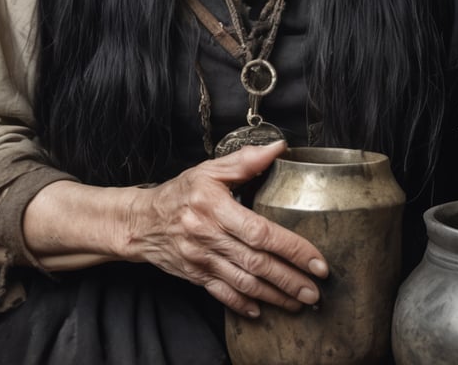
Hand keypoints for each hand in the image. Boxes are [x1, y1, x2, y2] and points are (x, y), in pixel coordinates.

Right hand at [116, 141, 327, 317]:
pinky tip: (262, 311)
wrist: (141, 222)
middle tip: (316, 291)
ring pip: (244, 284)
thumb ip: (245, 160)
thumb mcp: (209, 170)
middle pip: (257, 263)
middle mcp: (208, 236)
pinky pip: (222, 295)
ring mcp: (202, 260)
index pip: (260, 232)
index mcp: (215, 207)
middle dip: (290, 280)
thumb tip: (278, 148)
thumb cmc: (179, 193)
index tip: (316, 260)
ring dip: (275, 296)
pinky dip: (243, 305)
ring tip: (300, 302)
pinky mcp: (196, 276)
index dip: (292, 248)